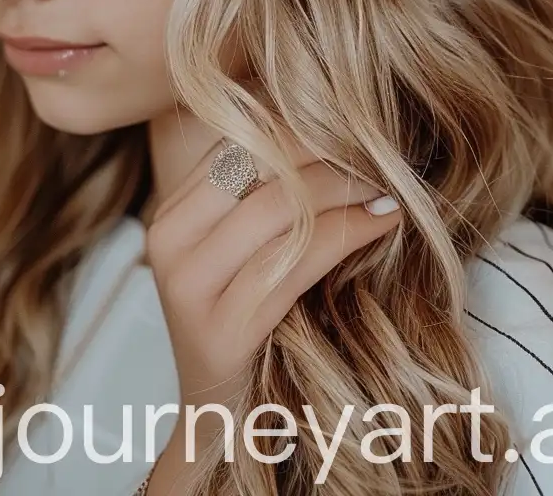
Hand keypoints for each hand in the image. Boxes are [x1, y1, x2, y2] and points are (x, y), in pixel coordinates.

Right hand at [146, 138, 400, 410]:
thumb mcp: (234, 262)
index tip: (347, 127)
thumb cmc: (246, 335)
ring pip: (274, 211)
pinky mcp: (222, 329)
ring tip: (386, 190)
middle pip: (252, 169)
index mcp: (167, 218)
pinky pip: (292, 263)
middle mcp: (167, 243)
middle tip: (378, 155)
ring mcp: (190, 287)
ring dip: (342, 192)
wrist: (222, 425)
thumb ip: (256, 207)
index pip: (231, 145)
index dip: (294, 128)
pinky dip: (345, 235)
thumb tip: (319, 132)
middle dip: (323, 155)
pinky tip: (379, 227)